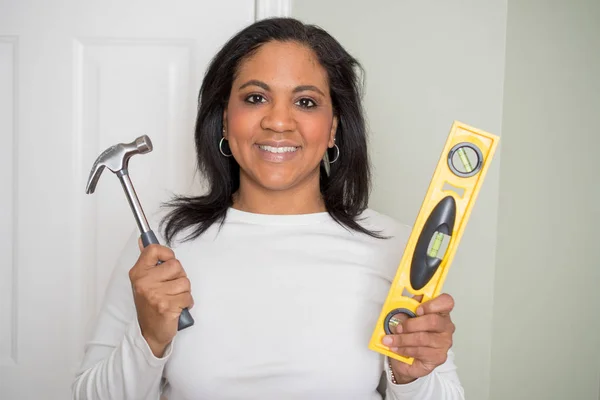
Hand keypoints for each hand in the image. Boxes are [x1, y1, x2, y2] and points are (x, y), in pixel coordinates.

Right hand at [129, 241, 193, 356]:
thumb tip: (143, 240)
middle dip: (179, 276)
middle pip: (176, 265)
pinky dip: (186, 302)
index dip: (166, 254)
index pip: (153, 250)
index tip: (167, 262)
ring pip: (185, 281)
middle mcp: (144, 282)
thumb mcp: (144, 281)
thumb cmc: (150, 305)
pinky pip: (188, 296)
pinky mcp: (166, 306)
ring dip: (184, 291)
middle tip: (170, 288)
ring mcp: (155, 294)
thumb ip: (148, 262)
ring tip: (173, 299)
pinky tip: (176, 307)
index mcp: (138, 273)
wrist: (149, 333)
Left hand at [382, 293, 454, 383]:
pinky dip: (404, 349)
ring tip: (391, 339)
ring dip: (402, 338)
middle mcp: (445, 327)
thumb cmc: (410, 335)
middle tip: (398, 327)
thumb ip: (407, 307)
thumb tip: (401, 301)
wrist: (408, 359)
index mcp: (440, 312)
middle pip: (432, 321)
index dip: (432, 304)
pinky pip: (419, 351)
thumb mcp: (406, 317)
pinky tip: (396, 348)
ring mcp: (444, 342)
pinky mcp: (438, 357)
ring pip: (423, 338)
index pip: (446, 302)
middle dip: (411, 324)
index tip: (418, 309)